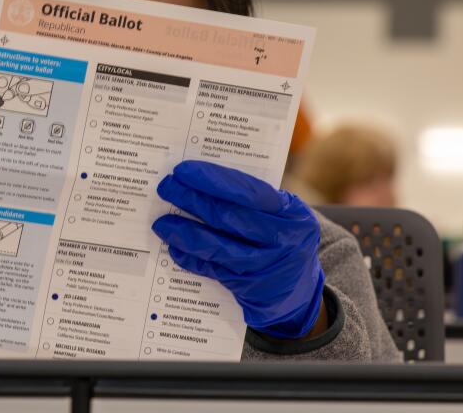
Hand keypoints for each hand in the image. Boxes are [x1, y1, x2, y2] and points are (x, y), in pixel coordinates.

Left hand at [152, 160, 324, 339]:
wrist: (301, 289)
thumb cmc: (282, 238)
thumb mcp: (282, 215)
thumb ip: (251, 200)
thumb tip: (199, 181)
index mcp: (291, 212)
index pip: (248, 192)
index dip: (213, 180)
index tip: (183, 171)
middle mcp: (283, 240)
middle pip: (228, 217)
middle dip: (192, 200)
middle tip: (166, 188)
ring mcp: (267, 268)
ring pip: (218, 247)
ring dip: (185, 233)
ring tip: (161, 223)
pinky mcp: (252, 291)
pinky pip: (215, 272)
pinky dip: (192, 259)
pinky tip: (174, 248)